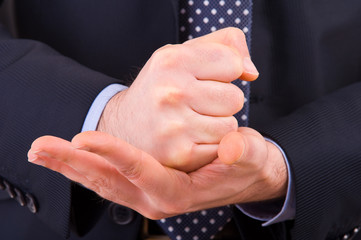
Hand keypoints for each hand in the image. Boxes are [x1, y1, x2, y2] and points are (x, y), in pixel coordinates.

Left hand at [28, 128, 286, 218]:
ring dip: (73, 167)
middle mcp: (158, 197)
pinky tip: (71, 157)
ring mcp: (147, 194)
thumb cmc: (247, 166)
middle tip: (41, 148)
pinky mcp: (144, 185)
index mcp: (181, 192)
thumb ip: (244, 152)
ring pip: (103, 183)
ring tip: (44, 151)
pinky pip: (109, 179)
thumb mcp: (253, 158)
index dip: (114, 154)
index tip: (83, 138)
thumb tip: (232, 144)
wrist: (247, 176)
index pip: (141, 171)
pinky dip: (87, 168)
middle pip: (109, 182)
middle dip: (73, 165)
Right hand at [97, 27, 258, 171]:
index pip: (232, 62)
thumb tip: (251, 72)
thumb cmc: (161, 87)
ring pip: (230, 125)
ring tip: (193, 121)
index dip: (225, 72)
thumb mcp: (182, 54)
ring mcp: (175, 126)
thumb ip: (225, 47)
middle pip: (235, 97)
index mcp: (172, 61)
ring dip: (218, 125)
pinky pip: (220, 148)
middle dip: (222, 101)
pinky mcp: (181, 154)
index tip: (206, 78)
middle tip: (197, 103)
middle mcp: (171, 92)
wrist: (125, 126)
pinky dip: (210, 145)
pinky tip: (189, 139)